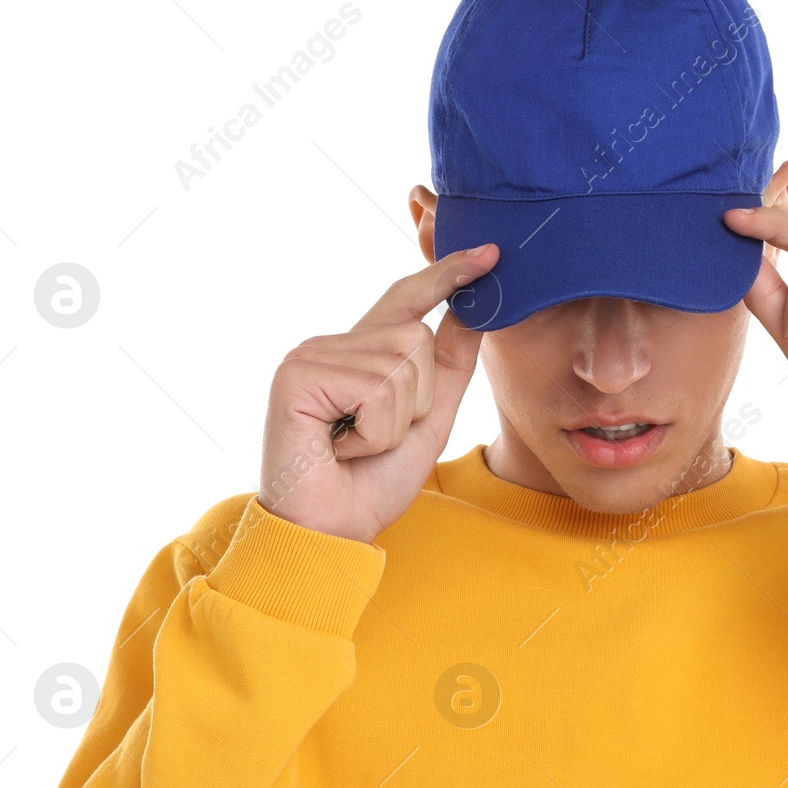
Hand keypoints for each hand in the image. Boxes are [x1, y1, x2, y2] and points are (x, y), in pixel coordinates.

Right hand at [258, 244, 497, 543]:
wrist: (330, 534)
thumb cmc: (371, 483)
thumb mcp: (429, 420)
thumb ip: (450, 367)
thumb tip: (475, 312)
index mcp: (358, 352)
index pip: (407, 299)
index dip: (447, 273)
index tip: (490, 253)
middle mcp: (330, 344)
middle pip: (417, 338)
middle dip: (418, 401)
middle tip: (375, 438)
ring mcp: (309, 356)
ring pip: (402, 365)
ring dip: (396, 422)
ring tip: (357, 445)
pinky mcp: (297, 375)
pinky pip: (377, 390)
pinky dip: (374, 433)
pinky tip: (341, 448)